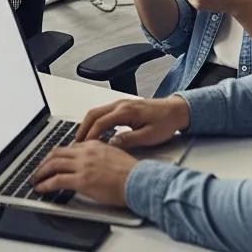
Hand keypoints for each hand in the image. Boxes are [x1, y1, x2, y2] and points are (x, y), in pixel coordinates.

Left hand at [30, 142, 134, 205]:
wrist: (138, 180)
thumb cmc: (130, 172)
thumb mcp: (113, 153)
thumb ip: (99, 153)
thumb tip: (92, 160)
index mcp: (93, 145)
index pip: (68, 146)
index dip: (56, 154)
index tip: (51, 160)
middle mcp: (85, 152)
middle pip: (56, 153)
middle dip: (44, 161)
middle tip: (38, 169)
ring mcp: (82, 165)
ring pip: (53, 165)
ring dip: (41, 172)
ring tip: (35, 179)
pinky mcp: (81, 180)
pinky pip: (57, 180)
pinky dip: (45, 184)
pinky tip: (41, 188)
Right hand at [74, 94, 190, 146]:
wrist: (175, 110)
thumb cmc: (165, 123)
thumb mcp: (149, 136)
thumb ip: (129, 140)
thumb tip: (112, 144)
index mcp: (126, 111)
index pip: (101, 122)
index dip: (91, 135)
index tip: (84, 147)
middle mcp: (120, 105)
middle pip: (94, 113)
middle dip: (82, 128)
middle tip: (75, 143)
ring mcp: (120, 104)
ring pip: (97, 112)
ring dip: (87, 124)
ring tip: (82, 140)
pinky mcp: (123, 107)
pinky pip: (103, 112)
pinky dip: (95, 122)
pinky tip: (95, 133)